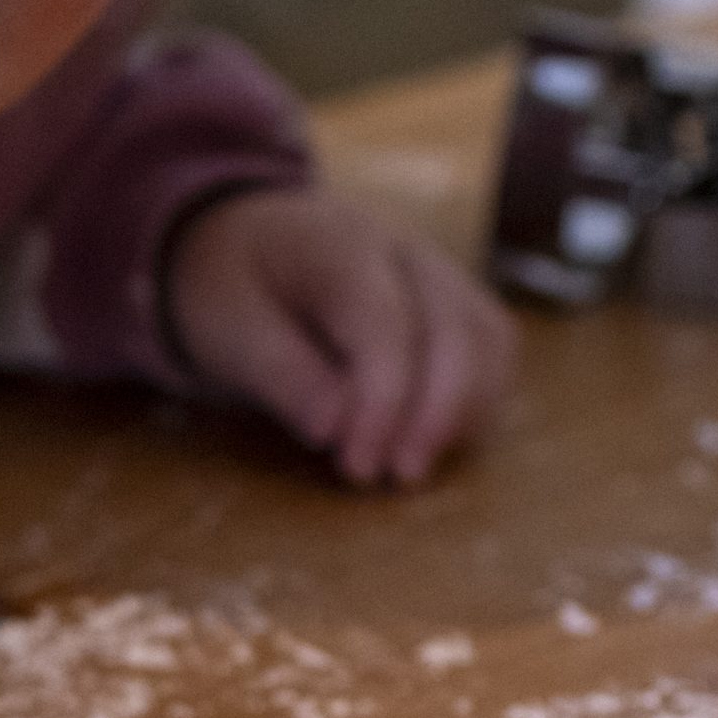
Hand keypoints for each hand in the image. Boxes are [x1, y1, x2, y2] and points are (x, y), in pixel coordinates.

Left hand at [166, 186, 517, 487]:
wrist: (246, 240)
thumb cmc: (229, 289)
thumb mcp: (227, 328)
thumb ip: (279, 373)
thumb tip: (333, 430)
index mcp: (339, 245)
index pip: (385, 324)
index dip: (382, 401)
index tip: (360, 465)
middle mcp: (405, 250)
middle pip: (455, 330)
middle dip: (435, 414)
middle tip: (397, 477)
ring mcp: (438, 272)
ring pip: (488, 340)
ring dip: (464, 412)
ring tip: (413, 467)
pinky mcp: (453, 302)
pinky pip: (491, 350)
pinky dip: (475, 400)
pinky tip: (431, 442)